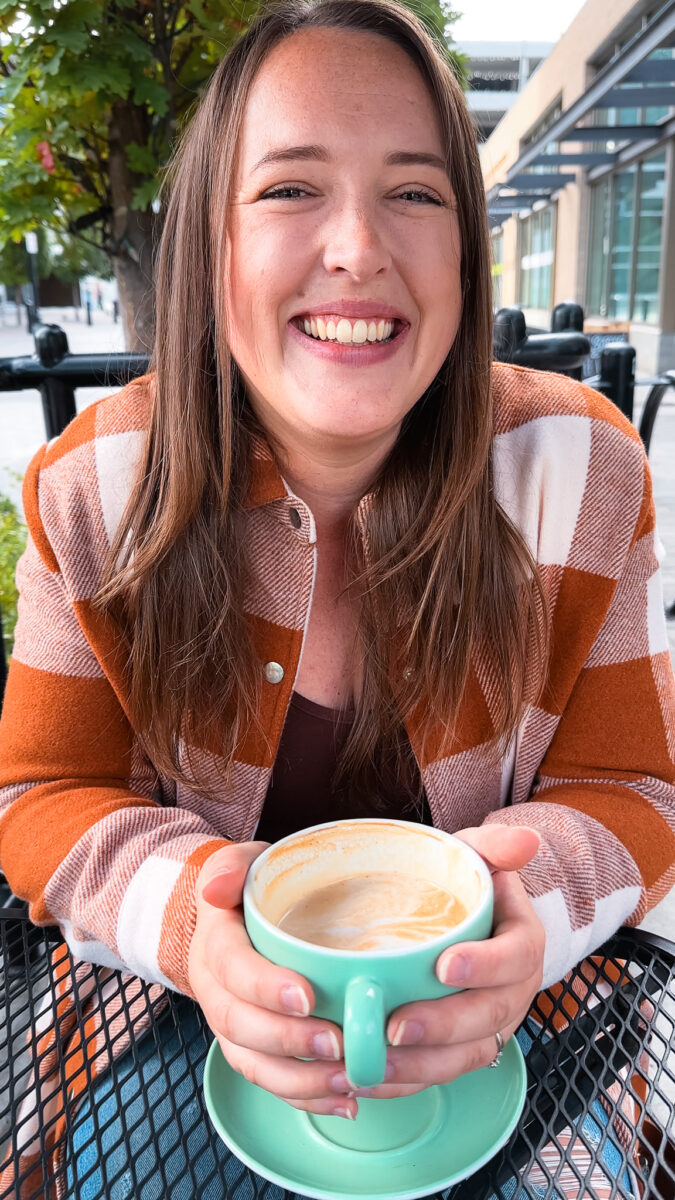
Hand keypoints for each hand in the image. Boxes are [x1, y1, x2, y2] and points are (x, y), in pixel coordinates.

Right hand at [188, 842, 360, 1118]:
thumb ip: (230, 867)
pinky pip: (272, 1082)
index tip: (306, 996)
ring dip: (301, 1080)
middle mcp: (216, 992)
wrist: (231, 921)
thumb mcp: (240, 864)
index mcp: (215, 945)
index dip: (265, 986)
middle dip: (288, 1041)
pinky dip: (308, 1098)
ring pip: (254, 1064)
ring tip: (349, 1079)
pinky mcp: (252, 1050)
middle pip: (239, 1025)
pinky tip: (347, 1101)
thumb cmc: (249, 892)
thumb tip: (216, 888)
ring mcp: (232, 1026)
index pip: (231, 968)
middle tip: (337, 1042)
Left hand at [353, 825, 544, 1102]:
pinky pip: (439, 1075)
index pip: (516, 956)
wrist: (460, 919)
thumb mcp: (477, 855)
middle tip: (395, 1026)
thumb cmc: (464, 885)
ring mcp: (489, 1026)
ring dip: (421, 1065)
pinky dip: (405, 1081)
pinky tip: (369, 1077)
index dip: (485, 965)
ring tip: (374, 1060)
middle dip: (443, 1027)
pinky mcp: (461, 1050)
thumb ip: (495, 845)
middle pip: (489, 1018)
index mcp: (522, 942)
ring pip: (465, 1057)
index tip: (444, 965)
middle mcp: (512, 991)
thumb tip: (527, 840)